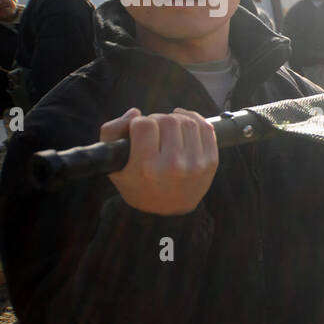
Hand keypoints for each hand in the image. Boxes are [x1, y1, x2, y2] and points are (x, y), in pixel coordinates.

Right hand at [100, 108, 217, 215]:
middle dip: (157, 120)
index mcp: (147, 167)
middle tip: (154, 130)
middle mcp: (173, 166)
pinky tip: (184, 122)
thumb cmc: (137, 183)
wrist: (167, 210)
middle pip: (167, 120)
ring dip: (175, 119)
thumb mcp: (114, 164)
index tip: (137, 131)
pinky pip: (206, 128)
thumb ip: (112, 133)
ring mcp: (195, 164)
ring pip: (187, 121)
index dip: (138, 123)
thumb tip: (135, 112)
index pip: (144, 124)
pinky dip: (194, 119)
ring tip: (168, 127)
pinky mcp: (211, 162)